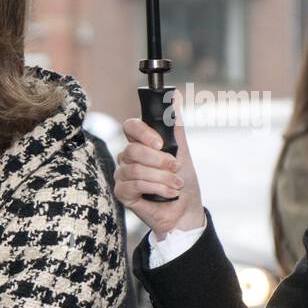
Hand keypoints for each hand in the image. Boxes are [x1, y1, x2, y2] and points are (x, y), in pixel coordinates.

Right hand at [113, 116, 205, 239]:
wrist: (185, 211)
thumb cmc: (183, 182)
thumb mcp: (183, 151)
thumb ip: (175, 127)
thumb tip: (175, 96)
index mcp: (141, 144)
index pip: (130, 127)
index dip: (143, 133)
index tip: (161, 144)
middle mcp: (128, 157)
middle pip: (133, 150)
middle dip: (159, 160)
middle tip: (176, 167)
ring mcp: (123, 175)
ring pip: (135, 169)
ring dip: (162, 177)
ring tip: (176, 184)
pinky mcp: (122, 193)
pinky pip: (133, 185)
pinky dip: (156, 188)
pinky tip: (167, 193)